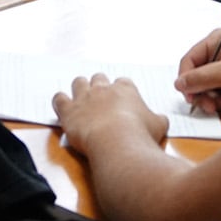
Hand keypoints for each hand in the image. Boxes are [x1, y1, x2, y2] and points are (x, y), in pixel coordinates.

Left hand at [53, 74, 167, 157]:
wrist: (117, 143)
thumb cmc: (140, 135)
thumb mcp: (159, 125)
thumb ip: (158, 119)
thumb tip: (161, 120)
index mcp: (125, 89)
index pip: (123, 82)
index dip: (121, 91)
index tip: (122, 101)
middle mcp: (103, 88)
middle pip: (99, 77)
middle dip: (99, 86)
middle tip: (100, 100)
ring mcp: (84, 97)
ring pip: (78, 82)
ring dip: (79, 89)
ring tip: (81, 100)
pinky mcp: (69, 110)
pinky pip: (59, 99)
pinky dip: (60, 102)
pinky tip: (63, 107)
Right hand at [175, 31, 220, 113]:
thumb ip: (201, 78)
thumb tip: (178, 84)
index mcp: (215, 41)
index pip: (188, 61)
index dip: (186, 80)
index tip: (190, 96)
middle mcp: (216, 53)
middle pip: (195, 77)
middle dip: (204, 93)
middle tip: (212, 105)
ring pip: (204, 89)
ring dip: (216, 99)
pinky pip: (216, 95)